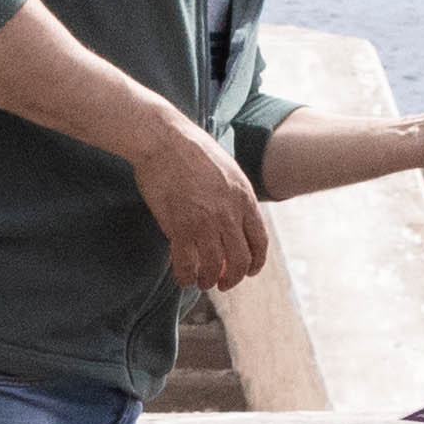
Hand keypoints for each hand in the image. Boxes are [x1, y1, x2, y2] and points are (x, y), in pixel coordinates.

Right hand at [129, 119, 274, 288]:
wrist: (164, 140)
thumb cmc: (192, 150)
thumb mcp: (228, 170)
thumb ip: (236, 196)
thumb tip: (238, 218)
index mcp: (244, 198)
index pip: (260, 241)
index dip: (256, 262)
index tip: (249, 271)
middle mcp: (228, 214)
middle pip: (240, 260)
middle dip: (233, 278)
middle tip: (224, 283)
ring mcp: (204, 222)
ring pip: (214, 267)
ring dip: (208, 280)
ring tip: (201, 282)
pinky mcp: (179, 227)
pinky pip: (186, 264)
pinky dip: (186, 276)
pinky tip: (183, 277)